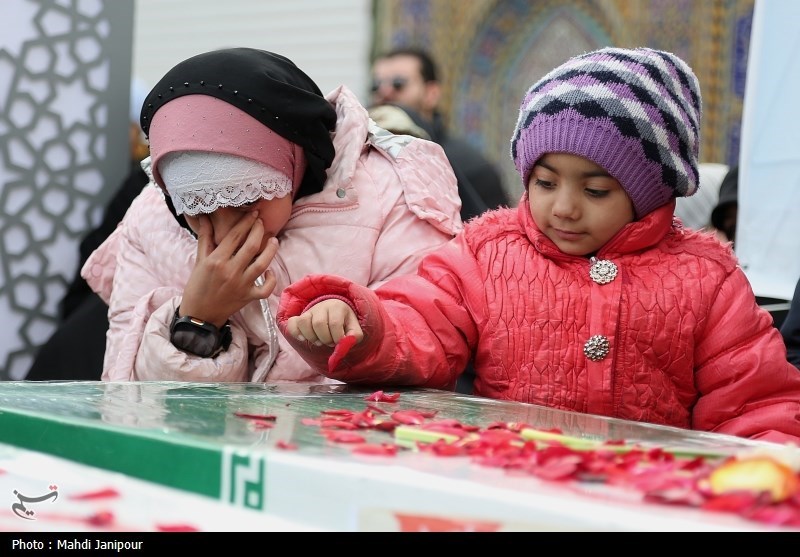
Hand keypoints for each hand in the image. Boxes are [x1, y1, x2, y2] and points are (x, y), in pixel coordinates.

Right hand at [181, 211, 277, 326]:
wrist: (199, 314)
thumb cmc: (197, 286)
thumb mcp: (199, 260)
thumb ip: (205, 238)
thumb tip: (204, 218)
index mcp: (216, 260)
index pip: (235, 236)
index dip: (246, 222)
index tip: (253, 213)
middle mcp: (230, 271)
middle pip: (251, 246)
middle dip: (259, 231)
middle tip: (262, 222)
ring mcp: (241, 285)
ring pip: (262, 264)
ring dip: (270, 250)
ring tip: (274, 240)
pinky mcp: (248, 297)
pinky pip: (265, 288)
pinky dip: (271, 279)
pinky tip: (269, 270)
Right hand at [286, 299, 362, 347]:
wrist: (335, 314)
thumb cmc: (345, 323)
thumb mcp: (354, 329)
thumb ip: (354, 337)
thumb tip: (343, 344)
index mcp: (337, 306)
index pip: (334, 324)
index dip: (337, 338)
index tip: (339, 342)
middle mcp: (322, 306)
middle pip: (319, 324)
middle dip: (325, 339)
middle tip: (330, 342)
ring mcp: (309, 311)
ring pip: (304, 322)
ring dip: (311, 337)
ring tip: (319, 342)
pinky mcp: (299, 318)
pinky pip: (292, 323)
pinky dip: (296, 333)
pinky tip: (303, 339)